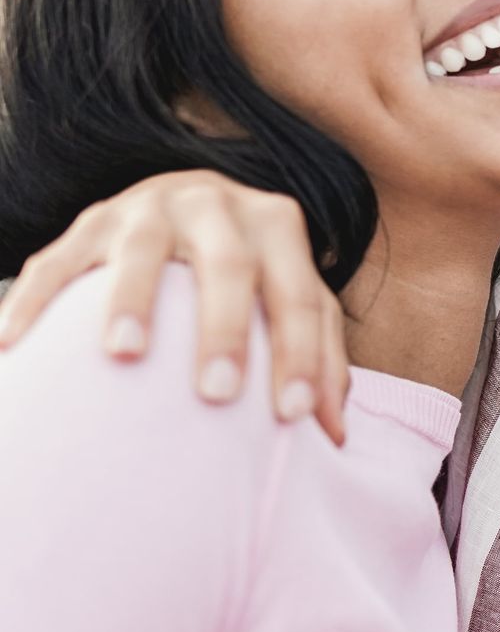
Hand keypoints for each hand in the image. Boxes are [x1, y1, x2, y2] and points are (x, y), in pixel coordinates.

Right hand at [0, 172, 348, 445]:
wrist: (185, 197)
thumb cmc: (254, 271)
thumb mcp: (292, 295)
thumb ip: (322, 355)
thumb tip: (335, 434)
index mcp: (276, 224)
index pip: (299, 294)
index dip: (303, 354)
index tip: (295, 416)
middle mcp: (215, 205)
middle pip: (228, 266)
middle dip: (224, 330)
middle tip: (218, 393)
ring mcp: (147, 209)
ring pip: (140, 252)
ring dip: (130, 302)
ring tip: (124, 355)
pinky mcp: (88, 223)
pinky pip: (56, 264)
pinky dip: (34, 303)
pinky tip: (11, 346)